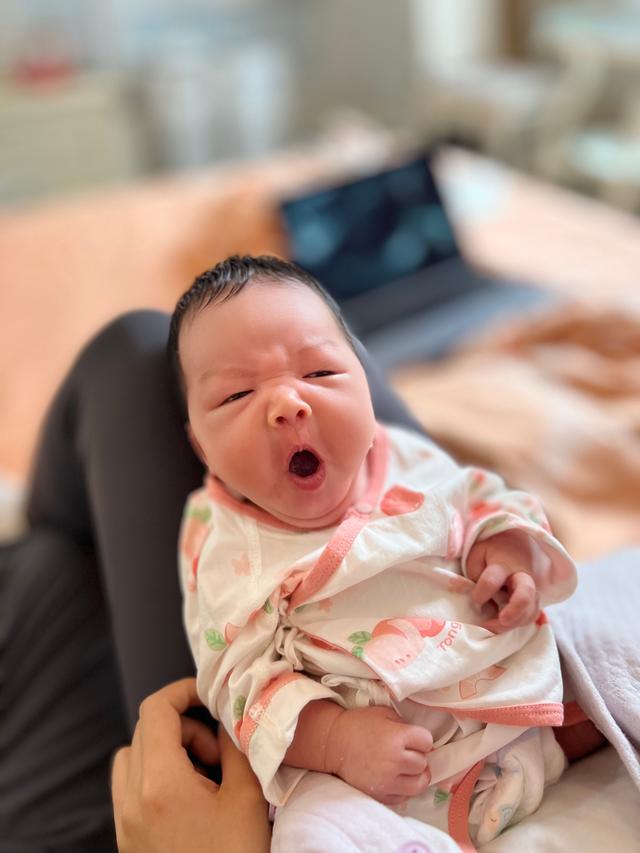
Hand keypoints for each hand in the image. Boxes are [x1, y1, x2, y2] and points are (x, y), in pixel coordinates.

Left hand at [111, 677, 269, 852]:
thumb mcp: (246, 799)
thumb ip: (237, 747)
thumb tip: (230, 718)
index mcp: (159, 783)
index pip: (155, 710)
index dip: (182, 691)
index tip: (208, 693)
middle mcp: (131, 799)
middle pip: (145, 731)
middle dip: (183, 727)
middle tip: (218, 751)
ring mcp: (124, 822)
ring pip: (133, 758)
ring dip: (167, 751)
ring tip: (205, 776)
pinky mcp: (126, 839)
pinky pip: (131, 787)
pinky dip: (157, 776)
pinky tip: (192, 798)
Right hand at [325, 705, 431, 804]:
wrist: (333, 744)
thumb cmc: (359, 724)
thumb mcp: (384, 714)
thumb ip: (405, 725)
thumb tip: (422, 741)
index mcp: (397, 737)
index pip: (427, 742)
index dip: (421, 739)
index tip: (413, 739)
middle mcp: (395, 761)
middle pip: (423, 764)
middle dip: (417, 756)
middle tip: (406, 752)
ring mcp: (387, 781)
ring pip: (419, 784)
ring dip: (415, 775)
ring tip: (405, 768)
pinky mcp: (380, 795)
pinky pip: (404, 797)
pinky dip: (403, 788)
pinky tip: (394, 777)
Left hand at [467, 529, 540, 632]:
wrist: (514, 546)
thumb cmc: (491, 551)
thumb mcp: (477, 553)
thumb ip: (474, 572)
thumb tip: (475, 596)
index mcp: (503, 563)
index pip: (492, 579)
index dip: (482, 591)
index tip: (475, 599)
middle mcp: (520, 576)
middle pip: (526, 593)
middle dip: (515, 610)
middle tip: (502, 620)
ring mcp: (530, 589)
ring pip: (530, 609)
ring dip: (514, 622)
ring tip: (493, 628)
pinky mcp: (532, 599)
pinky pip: (531, 615)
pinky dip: (519, 623)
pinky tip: (502, 626)